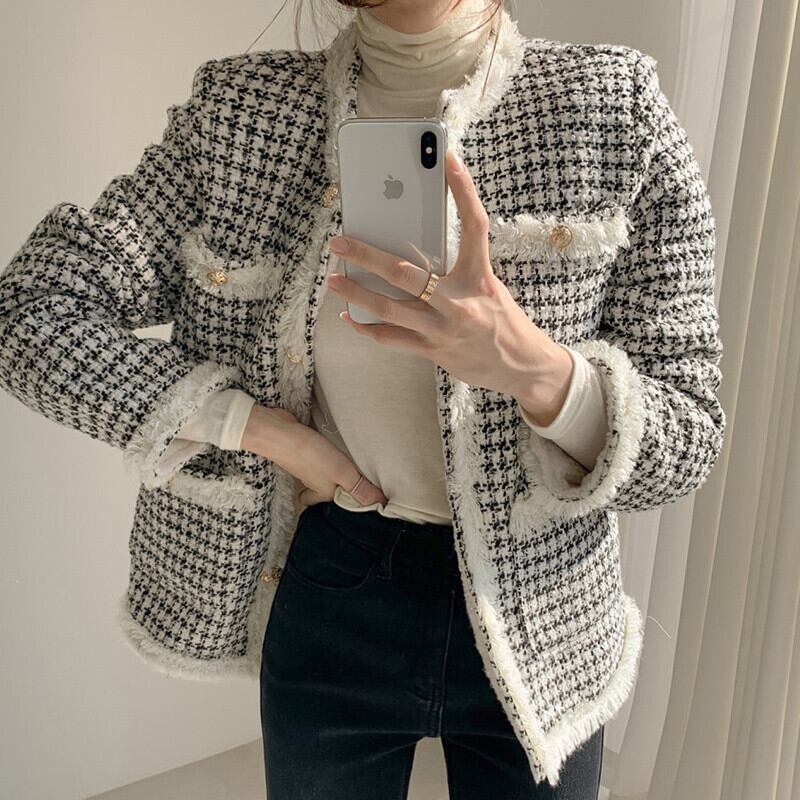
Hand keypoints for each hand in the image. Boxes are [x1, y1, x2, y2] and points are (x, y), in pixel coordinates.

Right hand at [240, 404, 387, 509]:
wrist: (278, 432)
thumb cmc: (310, 455)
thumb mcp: (341, 473)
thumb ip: (360, 488)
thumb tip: (381, 504)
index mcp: (324, 492)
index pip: (336, 503)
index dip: (348, 502)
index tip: (365, 497)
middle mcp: (314, 481)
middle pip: (328, 489)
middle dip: (340, 486)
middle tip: (359, 479)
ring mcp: (307, 465)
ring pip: (323, 472)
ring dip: (335, 468)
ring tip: (353, 460)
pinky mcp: (303, 449)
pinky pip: (318, 456)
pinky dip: (325, 452)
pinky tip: (334, 443)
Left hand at [325, 148, 573, 423]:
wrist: (521, 367)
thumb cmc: (503, 320)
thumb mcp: (487, 286)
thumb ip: (457, 269)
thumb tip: (416, 247)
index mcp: (479, 278)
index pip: (474, 226)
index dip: (464, 190)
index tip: (450, 159)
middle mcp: (459, 303)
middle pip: (405, 273)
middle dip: (367, 256)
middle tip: (340, 243)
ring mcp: (442, 330)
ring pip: (388, 309)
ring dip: (355, 294)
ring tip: (332, 281)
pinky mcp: (432, 351)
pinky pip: (390, 338)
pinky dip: (367, 326)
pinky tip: (350, 316)